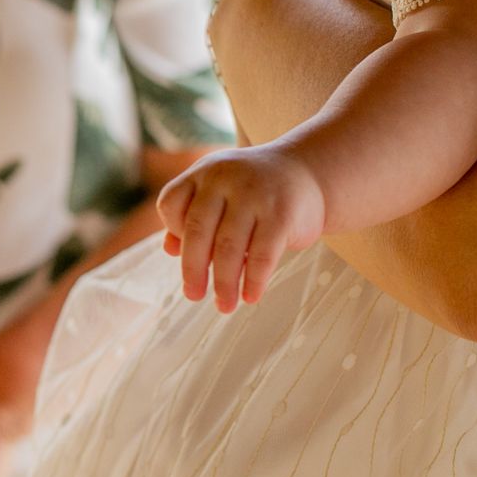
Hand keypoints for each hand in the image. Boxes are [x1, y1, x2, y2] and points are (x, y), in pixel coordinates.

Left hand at [157, 145, 325, 310]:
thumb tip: (169, 249)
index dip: (172, 231)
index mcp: (203, 172)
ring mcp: (254, 195)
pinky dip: (254, 280)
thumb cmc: (253, 189)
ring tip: (225, 305)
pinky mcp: (281, 214)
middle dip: (193, 269)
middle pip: (198, 230)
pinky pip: (262, 255)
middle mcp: (225, 179)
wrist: (307, 170)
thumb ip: (191, 216)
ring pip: (229, 247)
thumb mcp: (218, 191)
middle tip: (194, 295)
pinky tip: (251, 296)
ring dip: (225, 283)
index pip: (171, 204)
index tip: (183, 253)